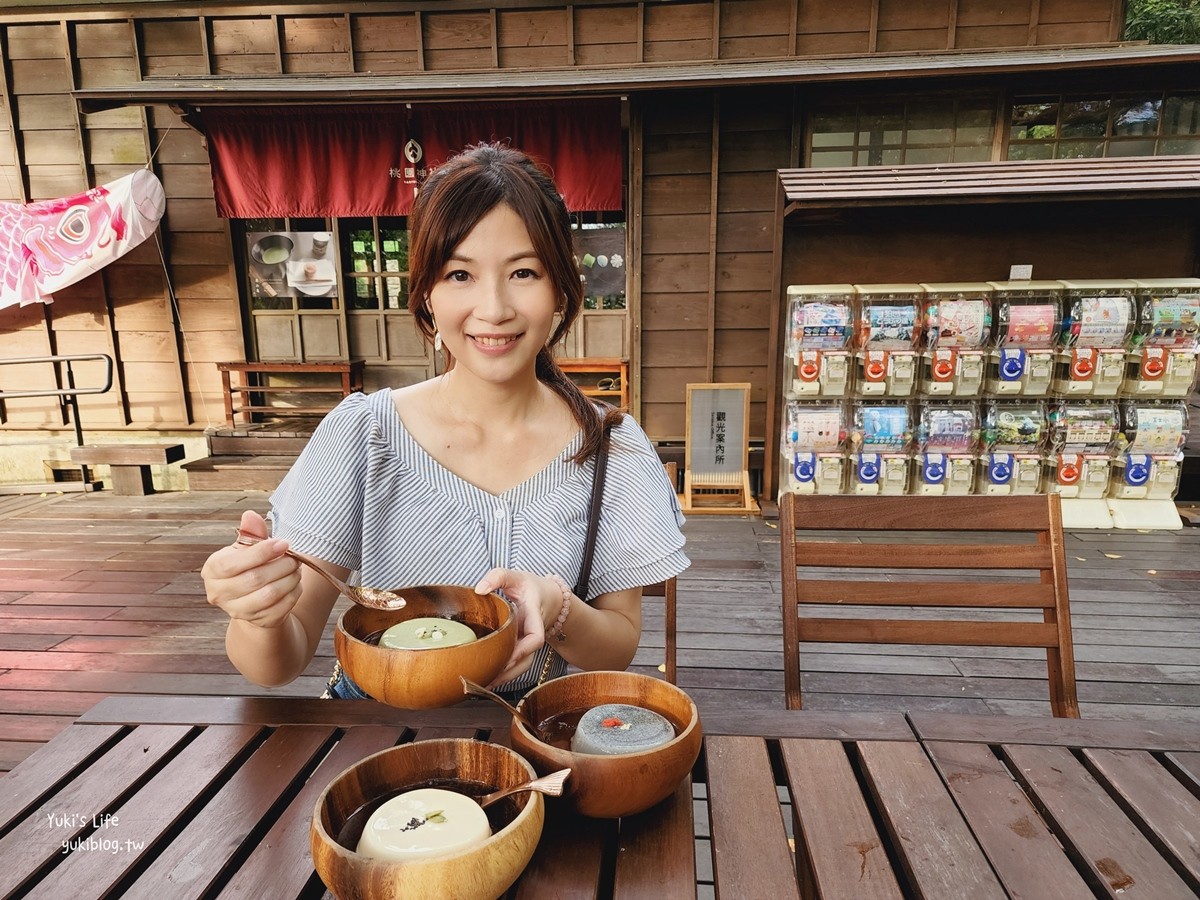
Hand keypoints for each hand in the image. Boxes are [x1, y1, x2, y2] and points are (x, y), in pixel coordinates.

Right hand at [201, 510, 302, 629]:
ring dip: (289, 578)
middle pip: (254, 579)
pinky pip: (281, 607)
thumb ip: (250, 533)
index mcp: (212, 570)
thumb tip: (250, 516)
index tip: (283, 543)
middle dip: (280, 565)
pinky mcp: (257, 621)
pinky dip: (294, 592)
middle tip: (294, 557)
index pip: (233, 563)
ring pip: (269, 595)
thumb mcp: (246, 547)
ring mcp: (237, 611)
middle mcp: (219, 593)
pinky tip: (295, 582)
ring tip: (296, 568)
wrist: (253, 597)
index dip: (261, 552)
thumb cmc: (248, 565)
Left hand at [474, 567, 557, 685]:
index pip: (536, 637)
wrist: (548, 597)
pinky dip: (503, 673)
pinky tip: (487, 679)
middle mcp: (533, 633)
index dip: (524, 650)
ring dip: (506, 677)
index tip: (508, 657)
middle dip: (510, 672)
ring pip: (522, 666)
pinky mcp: (521, 648)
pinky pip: (515, 664)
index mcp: (534, 615)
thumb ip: (497, 577)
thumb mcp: (515, 576)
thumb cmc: (531, 587)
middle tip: (488, 679)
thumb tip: (479, 589)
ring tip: (484, 684)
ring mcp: (527, 643)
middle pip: (528, 659)